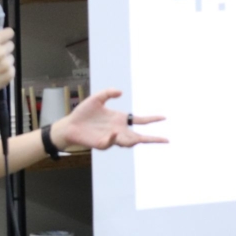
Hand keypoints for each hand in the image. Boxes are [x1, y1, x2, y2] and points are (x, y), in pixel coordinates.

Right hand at [0, 29, 15, 96]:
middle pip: (11, 45)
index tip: (2, 39)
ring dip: (5, 60)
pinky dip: (6, 71)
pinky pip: (12, 69)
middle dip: (4, 48)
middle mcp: (1, 52)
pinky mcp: (9, 75)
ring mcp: (6, 64)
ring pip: (11, 58)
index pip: (9, 32)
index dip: (5, 35)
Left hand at [51, 88, 167, 150]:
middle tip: (166, 140)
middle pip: (139, 136)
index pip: (140, 120)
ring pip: (128, 142)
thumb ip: (108, 93)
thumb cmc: (83, 113)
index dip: (152, 119)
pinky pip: (111, 142)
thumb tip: (121, 92)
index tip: (164, 117)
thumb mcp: (96, 99)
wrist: (70, 125)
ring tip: (139, 139)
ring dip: (134, 140)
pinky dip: (114, 139)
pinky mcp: (103, 143)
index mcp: (120, 119)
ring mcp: (112, 138)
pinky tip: (114, 133)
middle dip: (152, 139)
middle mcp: (119, 130)